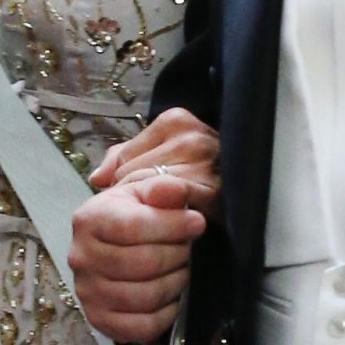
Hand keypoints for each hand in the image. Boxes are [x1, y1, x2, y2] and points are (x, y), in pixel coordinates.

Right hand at [70, 172, 205, 344]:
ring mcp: (87, 292)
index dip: (172, 225)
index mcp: (89, 219)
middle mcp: (81, 257)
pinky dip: (165, 315)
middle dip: (177, 254)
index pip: (132, 226)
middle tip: (187, 247)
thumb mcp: (144, 191)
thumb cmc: (132, 213)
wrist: (110, 242)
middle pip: (142, 263)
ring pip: (144, 296)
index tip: (197, 222)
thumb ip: (162, 188)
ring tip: (181, 268)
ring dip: (175, 282)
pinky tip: (172, 297)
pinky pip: (140, 327)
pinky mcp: (99, 320)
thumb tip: (177, 191)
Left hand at [92, 108, 221, 221]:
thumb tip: (97, 178)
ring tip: (162, 216)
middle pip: (138, 180)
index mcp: (176, 120)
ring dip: (154, 211)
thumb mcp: (157, 149)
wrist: (247, 179)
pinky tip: (176, 224)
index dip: (126, 183)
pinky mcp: (219, 195)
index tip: (139, 194)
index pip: (125, 162)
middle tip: (149, 209)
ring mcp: (208, 166)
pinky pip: (177, 212)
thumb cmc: (197, 166)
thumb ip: (122, 157)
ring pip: (155, 197)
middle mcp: (194, 138)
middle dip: (138, 198)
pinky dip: (171, 222)